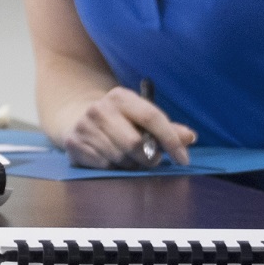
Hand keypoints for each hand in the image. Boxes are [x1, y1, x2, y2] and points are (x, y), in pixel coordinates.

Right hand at [60, 85, 192, 169]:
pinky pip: (104, 166)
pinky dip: (114, 168)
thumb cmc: (119, 120)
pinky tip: (112, 159)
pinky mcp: (73, 144)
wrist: (76, 117)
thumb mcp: (141, 117)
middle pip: (135, 143)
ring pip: (120, 158)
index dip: (171, 140)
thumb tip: (190, 138)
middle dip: (149, 158)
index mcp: (121, 96)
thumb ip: (167, 128)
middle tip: (153, 160)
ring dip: (131, 165)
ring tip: (130, 158)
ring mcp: (84, 126)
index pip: (152, 117)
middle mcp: (100, 108)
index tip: (183, 159)